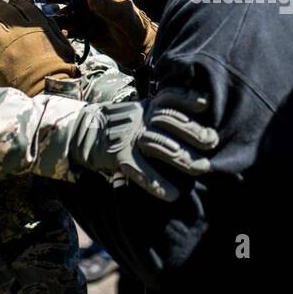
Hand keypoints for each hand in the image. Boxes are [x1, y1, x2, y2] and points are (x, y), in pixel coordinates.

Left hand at [0, 0, 78, 95]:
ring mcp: (1, 43)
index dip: (14, 2)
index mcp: (37, 25)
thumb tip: (43, 18)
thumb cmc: (58, 70)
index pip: (20, 3)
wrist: (45, 90)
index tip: (11, 6)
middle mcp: (17, 30)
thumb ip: (51, 28)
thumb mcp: (62, 44)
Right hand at [48, 0, 156, 67]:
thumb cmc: (136, 27)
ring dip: (55, 18)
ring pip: (66, 15)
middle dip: (53, 0)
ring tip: (43, 23)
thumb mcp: (124, 16)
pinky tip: (54, 36)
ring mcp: (86, 18)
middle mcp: (91, 3)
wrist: (140, 49)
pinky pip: (69, 30)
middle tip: (36, 4)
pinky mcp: (85, 32)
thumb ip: (108, 8)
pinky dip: (61, 32)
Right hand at [68, 89, 217, 201]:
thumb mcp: (137, 111)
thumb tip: (193, 110)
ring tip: (203, 168)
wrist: (79, 133)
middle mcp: (138, 120)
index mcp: (145, 109)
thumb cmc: (117, 125)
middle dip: (193, 132)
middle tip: (213, 141)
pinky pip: (139, 171)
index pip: (168, 98)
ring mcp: (128, 138)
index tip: (205, 103)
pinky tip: (171, 194)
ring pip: (159, 146)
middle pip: (169, 121)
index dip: (186, 98)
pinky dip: (155, 183)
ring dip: (183, 158)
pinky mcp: (117, 157)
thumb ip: (159, 110)